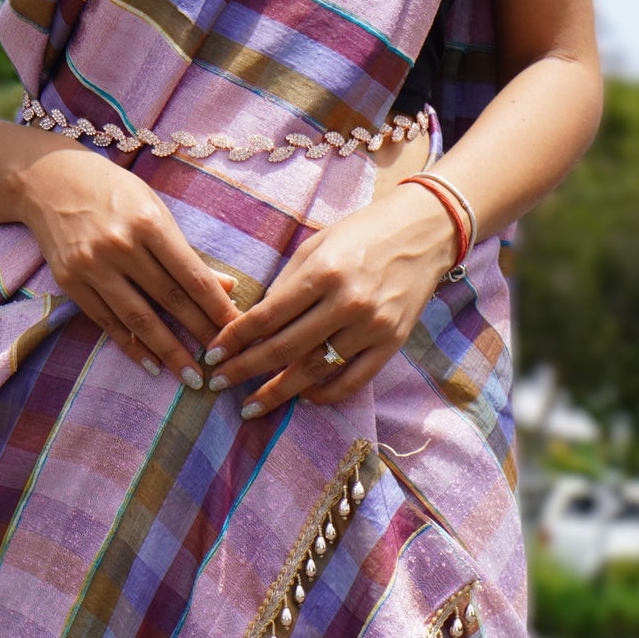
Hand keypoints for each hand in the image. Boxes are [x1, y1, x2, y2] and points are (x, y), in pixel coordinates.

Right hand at [13, 145, 239, 385]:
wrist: (48, 179)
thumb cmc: (113, 192)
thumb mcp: (154, 210)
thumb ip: (186, 252)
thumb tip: (227, 288)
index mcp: (148, 223)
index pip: (192, 275)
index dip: (217, 307)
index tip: (237, 331)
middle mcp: (120, 245)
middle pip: (169, 300)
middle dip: (199, 334)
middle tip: (222, 362)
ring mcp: (92, 265)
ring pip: (139, 319)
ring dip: (169, 351)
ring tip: (191, 377)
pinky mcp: (70, 282)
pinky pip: (107, 323)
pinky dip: (132, 347)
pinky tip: (152, 366)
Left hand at [201, 185, 458, 415]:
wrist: (425, 231)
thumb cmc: (363, 233)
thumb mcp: (318, 245)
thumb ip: (287, 284)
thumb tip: (254, 323)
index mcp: (324, 272)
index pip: (267, 315)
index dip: (236, 338)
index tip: (213, 354)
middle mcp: (347, 302)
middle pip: (285, 348)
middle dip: (246, 370)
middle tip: (219, 384)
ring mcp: (372, 326)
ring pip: (315, 370)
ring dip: (279, 392)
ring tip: (252, 406)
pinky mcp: (391, 343)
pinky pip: (352, 380)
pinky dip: (325, 395)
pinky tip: (303, 398)